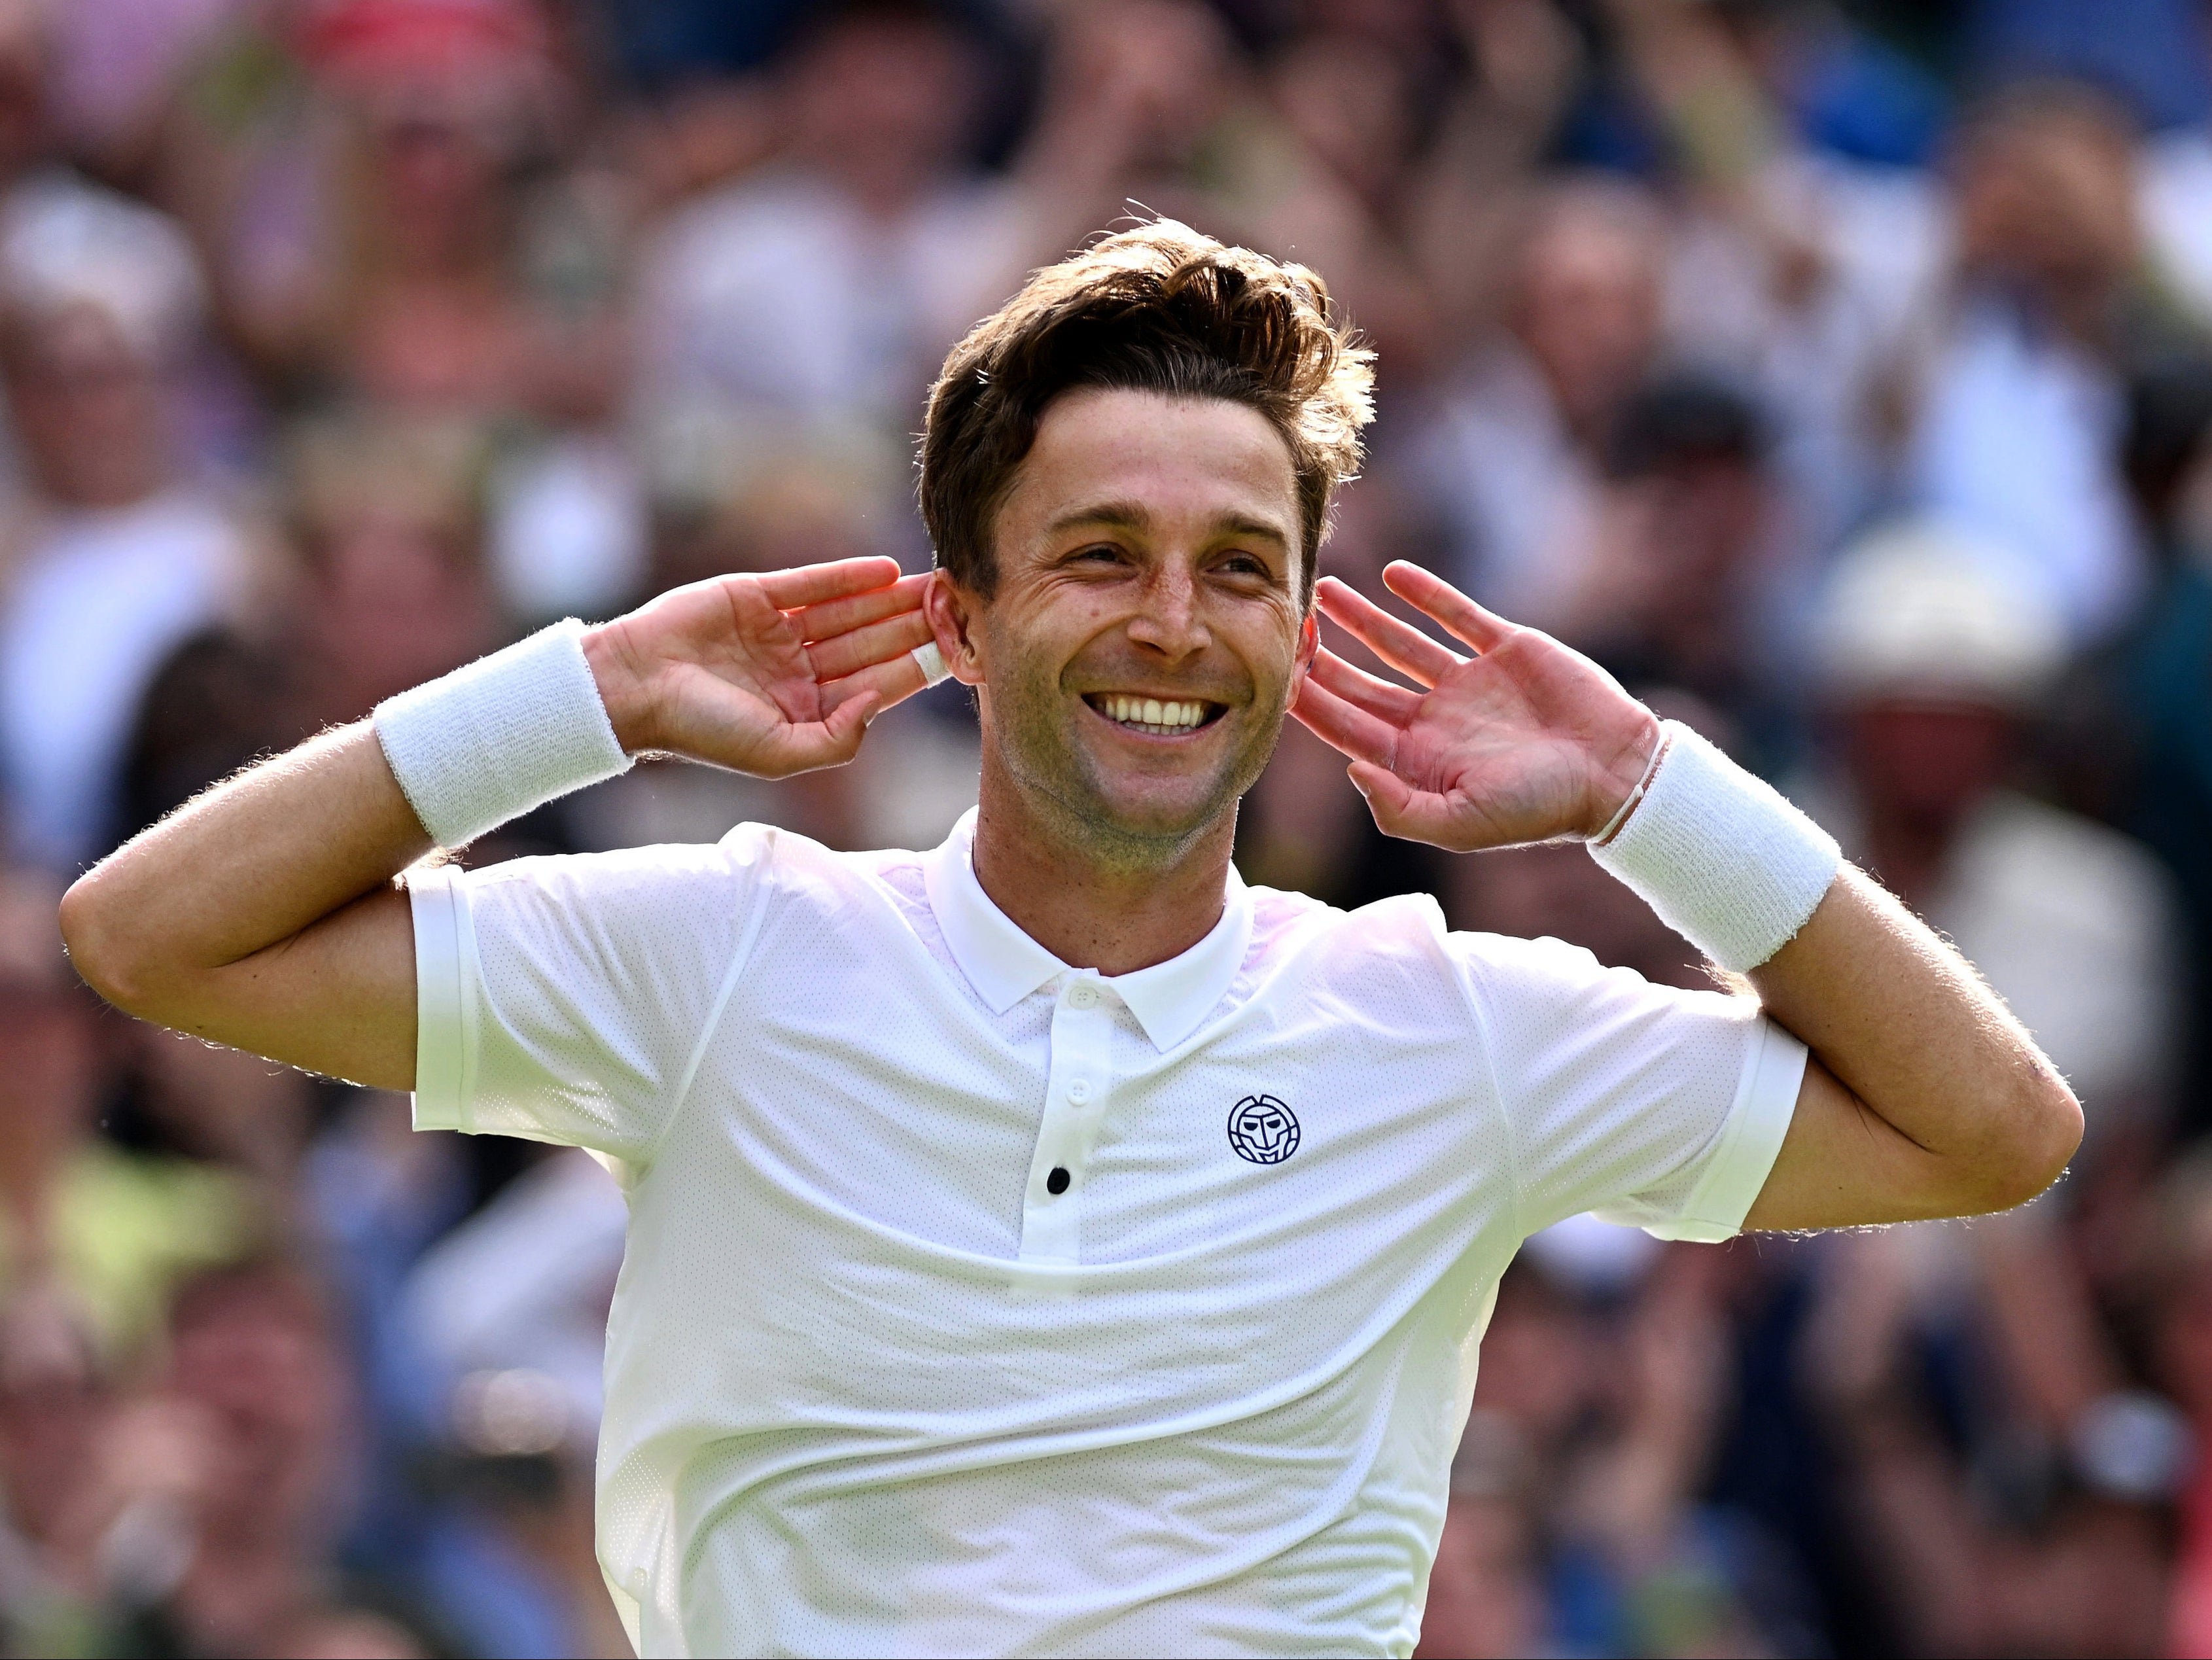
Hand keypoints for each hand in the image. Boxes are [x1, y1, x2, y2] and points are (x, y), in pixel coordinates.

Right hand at [583, 557, 933, 777]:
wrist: (634, 687)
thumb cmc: (703, 729)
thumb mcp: (778, 754)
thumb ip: (836, 740)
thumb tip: (879, 706)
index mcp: (805, 711)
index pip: (872, 687)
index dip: (913, 669)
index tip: (954, 652)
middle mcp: (797, 671)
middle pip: (868, 646)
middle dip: (911, 629)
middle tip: (956, 607)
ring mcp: (778, 632)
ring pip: (848, 614)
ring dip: (889, 601)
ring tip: (932, 585)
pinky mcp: (756, 596)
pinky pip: (812, 583)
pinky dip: (848, 576)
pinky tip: (887, 570)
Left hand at [1289, 561, 1659, 850]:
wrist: (1616, 774)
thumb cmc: (1541, 810)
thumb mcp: (1464, 825)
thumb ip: (1400, 809)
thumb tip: (1350, 770)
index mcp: (1417, 761)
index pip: (1345, 726)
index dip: (1308, 699)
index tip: (1275, 669)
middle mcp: (1434, 720)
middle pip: (1360, 682)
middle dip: (1321, 656)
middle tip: (1285, 621)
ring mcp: (1467, 683)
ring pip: (1399, 643)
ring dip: (1361, 617)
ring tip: (1323, 589)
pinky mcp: (1504, 649)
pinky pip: (1456, 614)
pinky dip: (1426, 593)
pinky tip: (1393, 573)